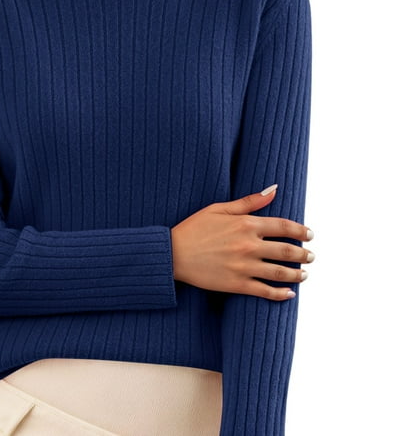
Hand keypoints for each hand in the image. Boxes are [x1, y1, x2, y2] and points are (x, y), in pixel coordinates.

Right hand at [170, 185, 314, 300]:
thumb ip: (249, 201)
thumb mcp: (219, 208)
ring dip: (298, 274)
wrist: (173, 253)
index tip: (310, 234)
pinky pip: (265, 291)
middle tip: (311, 256)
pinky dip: (281, 294)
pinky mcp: (236, 284)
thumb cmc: (194, 228)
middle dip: (304, 254)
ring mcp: (244, 267)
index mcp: (246, 224)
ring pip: (280, 272)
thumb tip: (274, 190)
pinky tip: (289, 294)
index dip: (301, 230)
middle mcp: (248, 245)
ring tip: (304, 274)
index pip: (284, 226)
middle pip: (287, 251)